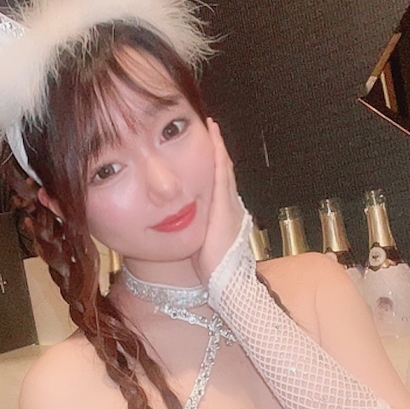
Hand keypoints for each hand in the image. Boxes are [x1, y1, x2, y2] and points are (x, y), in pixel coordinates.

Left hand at [195, 119, 246, 284]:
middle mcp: (231, 205)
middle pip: (223, 170)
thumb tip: (179, 226)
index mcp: (226, 214)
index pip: (220, 182)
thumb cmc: (213, 270)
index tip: (209, 145)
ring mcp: (229, 204)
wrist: (227, 282)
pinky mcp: (224, 205)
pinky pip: (221, 174)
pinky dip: (218, 156)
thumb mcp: (204, 245)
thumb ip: (197, 232)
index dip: (215, 162)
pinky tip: (213, 141)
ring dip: (217, 147)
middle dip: (217, 149)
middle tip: (211, 127)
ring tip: (211, 127)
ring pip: (223, 168)